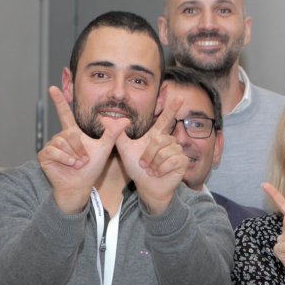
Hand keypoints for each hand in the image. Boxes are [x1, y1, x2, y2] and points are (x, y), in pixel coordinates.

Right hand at [38, 87, 126, 213]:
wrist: (80, 186)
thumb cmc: (90, 169)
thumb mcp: (103, 149)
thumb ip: (112, 134)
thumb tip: (126, 120)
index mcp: (72, 133)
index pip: (64, 113)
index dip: (59, 101)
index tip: (53, 88)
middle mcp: (60, 137)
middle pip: (70, 134)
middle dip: (80, 148)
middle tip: (84, 160)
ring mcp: (51, 146)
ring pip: (62, 142)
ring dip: (74, 155)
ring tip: (78, 164)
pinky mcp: (45, 155)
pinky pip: (54, 151)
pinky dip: (65, 159)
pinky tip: (70, 165)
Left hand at [115, 92, 187, 214]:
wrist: (147, 187)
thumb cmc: (138, 169)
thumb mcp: (125, 150)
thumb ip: (116, 134)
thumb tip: (103, 118)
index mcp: (156, 135)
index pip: (165, 119)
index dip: (172, 108)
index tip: (179, 97)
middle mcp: (168, 141)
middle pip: (158, 140)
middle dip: (148, 155)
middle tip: (144, 165)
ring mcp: (177, 151)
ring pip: (164, 152)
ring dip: (154, 164)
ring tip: (152, 170)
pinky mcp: (182, 161)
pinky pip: (171, 161)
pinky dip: (162, 170)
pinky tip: (159, 173)